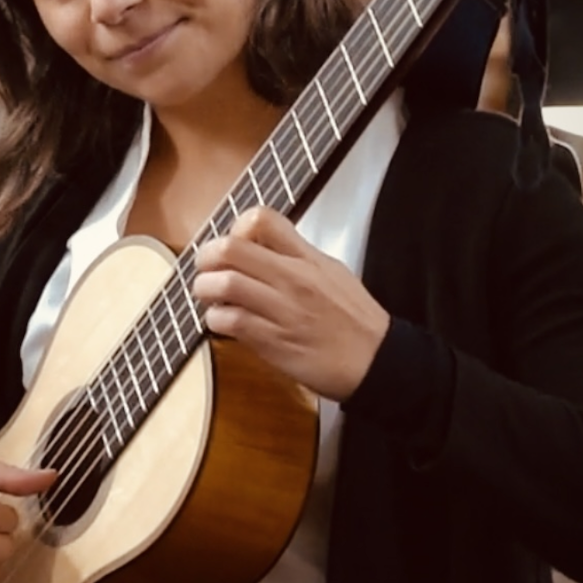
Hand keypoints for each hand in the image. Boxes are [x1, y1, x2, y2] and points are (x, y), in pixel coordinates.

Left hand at [191, 206, 389, 401]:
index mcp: (308, 259)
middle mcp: (294, 279)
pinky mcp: (274, 341)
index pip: (263, 219)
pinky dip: (216, 319)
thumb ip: (296, 256)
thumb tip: (257, 245)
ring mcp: (283, 310)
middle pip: (231, 249)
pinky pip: (231, 321)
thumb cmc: (355, 321)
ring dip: (205, 288)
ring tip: (208, 295)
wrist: (378, 362)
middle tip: (205, 268)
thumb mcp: (332, 272)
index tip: (234, 242)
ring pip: (226, 284)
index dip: (236, 227)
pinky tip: (221, 320)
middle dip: (206, 257)